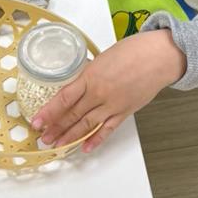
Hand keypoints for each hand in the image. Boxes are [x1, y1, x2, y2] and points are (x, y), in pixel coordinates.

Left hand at [32, 30, 186, 152]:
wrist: (159, 56)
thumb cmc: (134, 50)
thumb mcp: (104, 57)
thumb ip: (90, 72)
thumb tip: (80, 82)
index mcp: (91, 76)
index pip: (64, 98)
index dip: (49, 111)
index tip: (37, 121)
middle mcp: (99, 93)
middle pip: (72, 114)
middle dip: (56, 128)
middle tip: (43, 138)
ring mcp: (112, 105)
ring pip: (86, 125)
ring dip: (70, 136)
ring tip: (57, 145)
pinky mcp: (125, 112)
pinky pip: (107, 129)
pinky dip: (96, 140)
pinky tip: (85, 147)